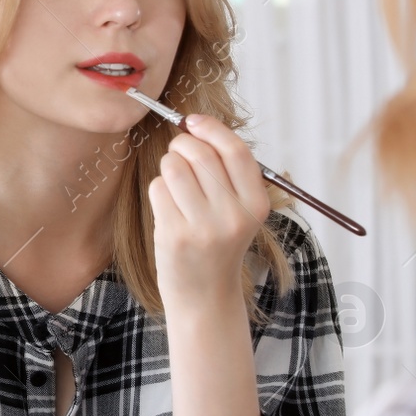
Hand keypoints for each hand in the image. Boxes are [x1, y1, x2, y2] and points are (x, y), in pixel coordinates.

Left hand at [147, 114, 272, 315]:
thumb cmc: (217, 242)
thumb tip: (194, 125)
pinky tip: (168, 208)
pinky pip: (158, 189)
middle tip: (178, 155)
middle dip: (182, 145)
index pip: (235, 151)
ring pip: (174, 168)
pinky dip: (158, 190)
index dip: (211, 128)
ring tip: (174, 185)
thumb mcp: (237, 209)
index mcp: (257, 204)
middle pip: (200, 154)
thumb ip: (225, 171)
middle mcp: (235, 215)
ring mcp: (204, 227)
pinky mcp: (176, 235)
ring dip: (168, 167)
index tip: (192, 121)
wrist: (205, 294)